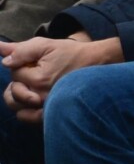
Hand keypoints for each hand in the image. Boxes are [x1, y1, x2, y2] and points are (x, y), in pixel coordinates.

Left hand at [0, 36, 122, 121]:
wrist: (95, 65)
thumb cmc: (72, 54)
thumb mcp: (47, 45)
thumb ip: (22, 50)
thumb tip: (3, 59)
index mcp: (39, 79)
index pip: (15, 72)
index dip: (22, 63)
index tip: (36, 59)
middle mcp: (41, 97)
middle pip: (12, 91)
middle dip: (18, 79)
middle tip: (33, 70)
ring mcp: (46, 108)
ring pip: (16, 105)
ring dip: (18, 94)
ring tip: (31, 84)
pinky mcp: (50, 115)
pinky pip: (27, 118)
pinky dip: (23, 110)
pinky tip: (30, 99)